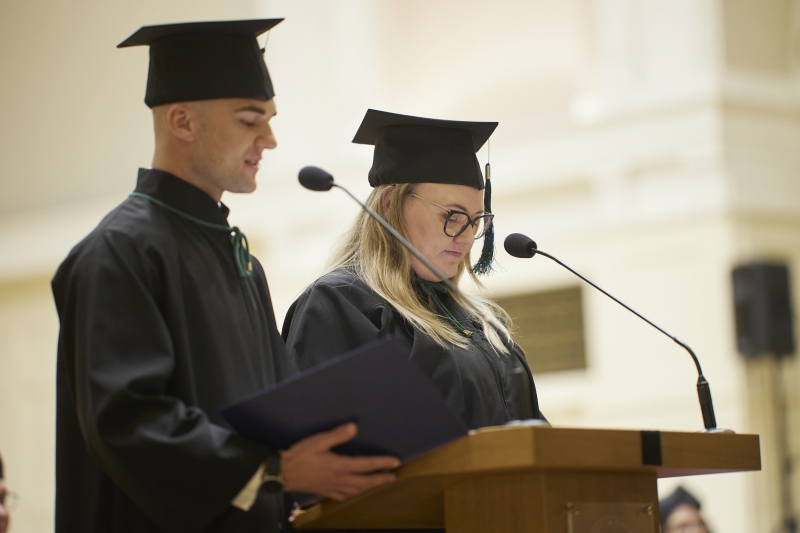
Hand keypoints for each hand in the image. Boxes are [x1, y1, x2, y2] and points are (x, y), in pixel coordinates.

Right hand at [280, 422, 399, 500]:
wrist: (283, 473)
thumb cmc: (300, 456)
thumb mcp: (318, 441)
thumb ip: (337, 435)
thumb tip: (355, 427)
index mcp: (340, 465)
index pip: (366, 465)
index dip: (382, 463)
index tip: (395, 462)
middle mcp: (339, 479)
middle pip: (365, 482)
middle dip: (380, 479)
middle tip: (393, 477)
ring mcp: (333, 488)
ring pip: (356, 490)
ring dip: (370, 487)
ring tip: (379, 484)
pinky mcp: (325, 492)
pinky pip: (344, 495)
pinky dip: (353, 494)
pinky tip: (354, 493)